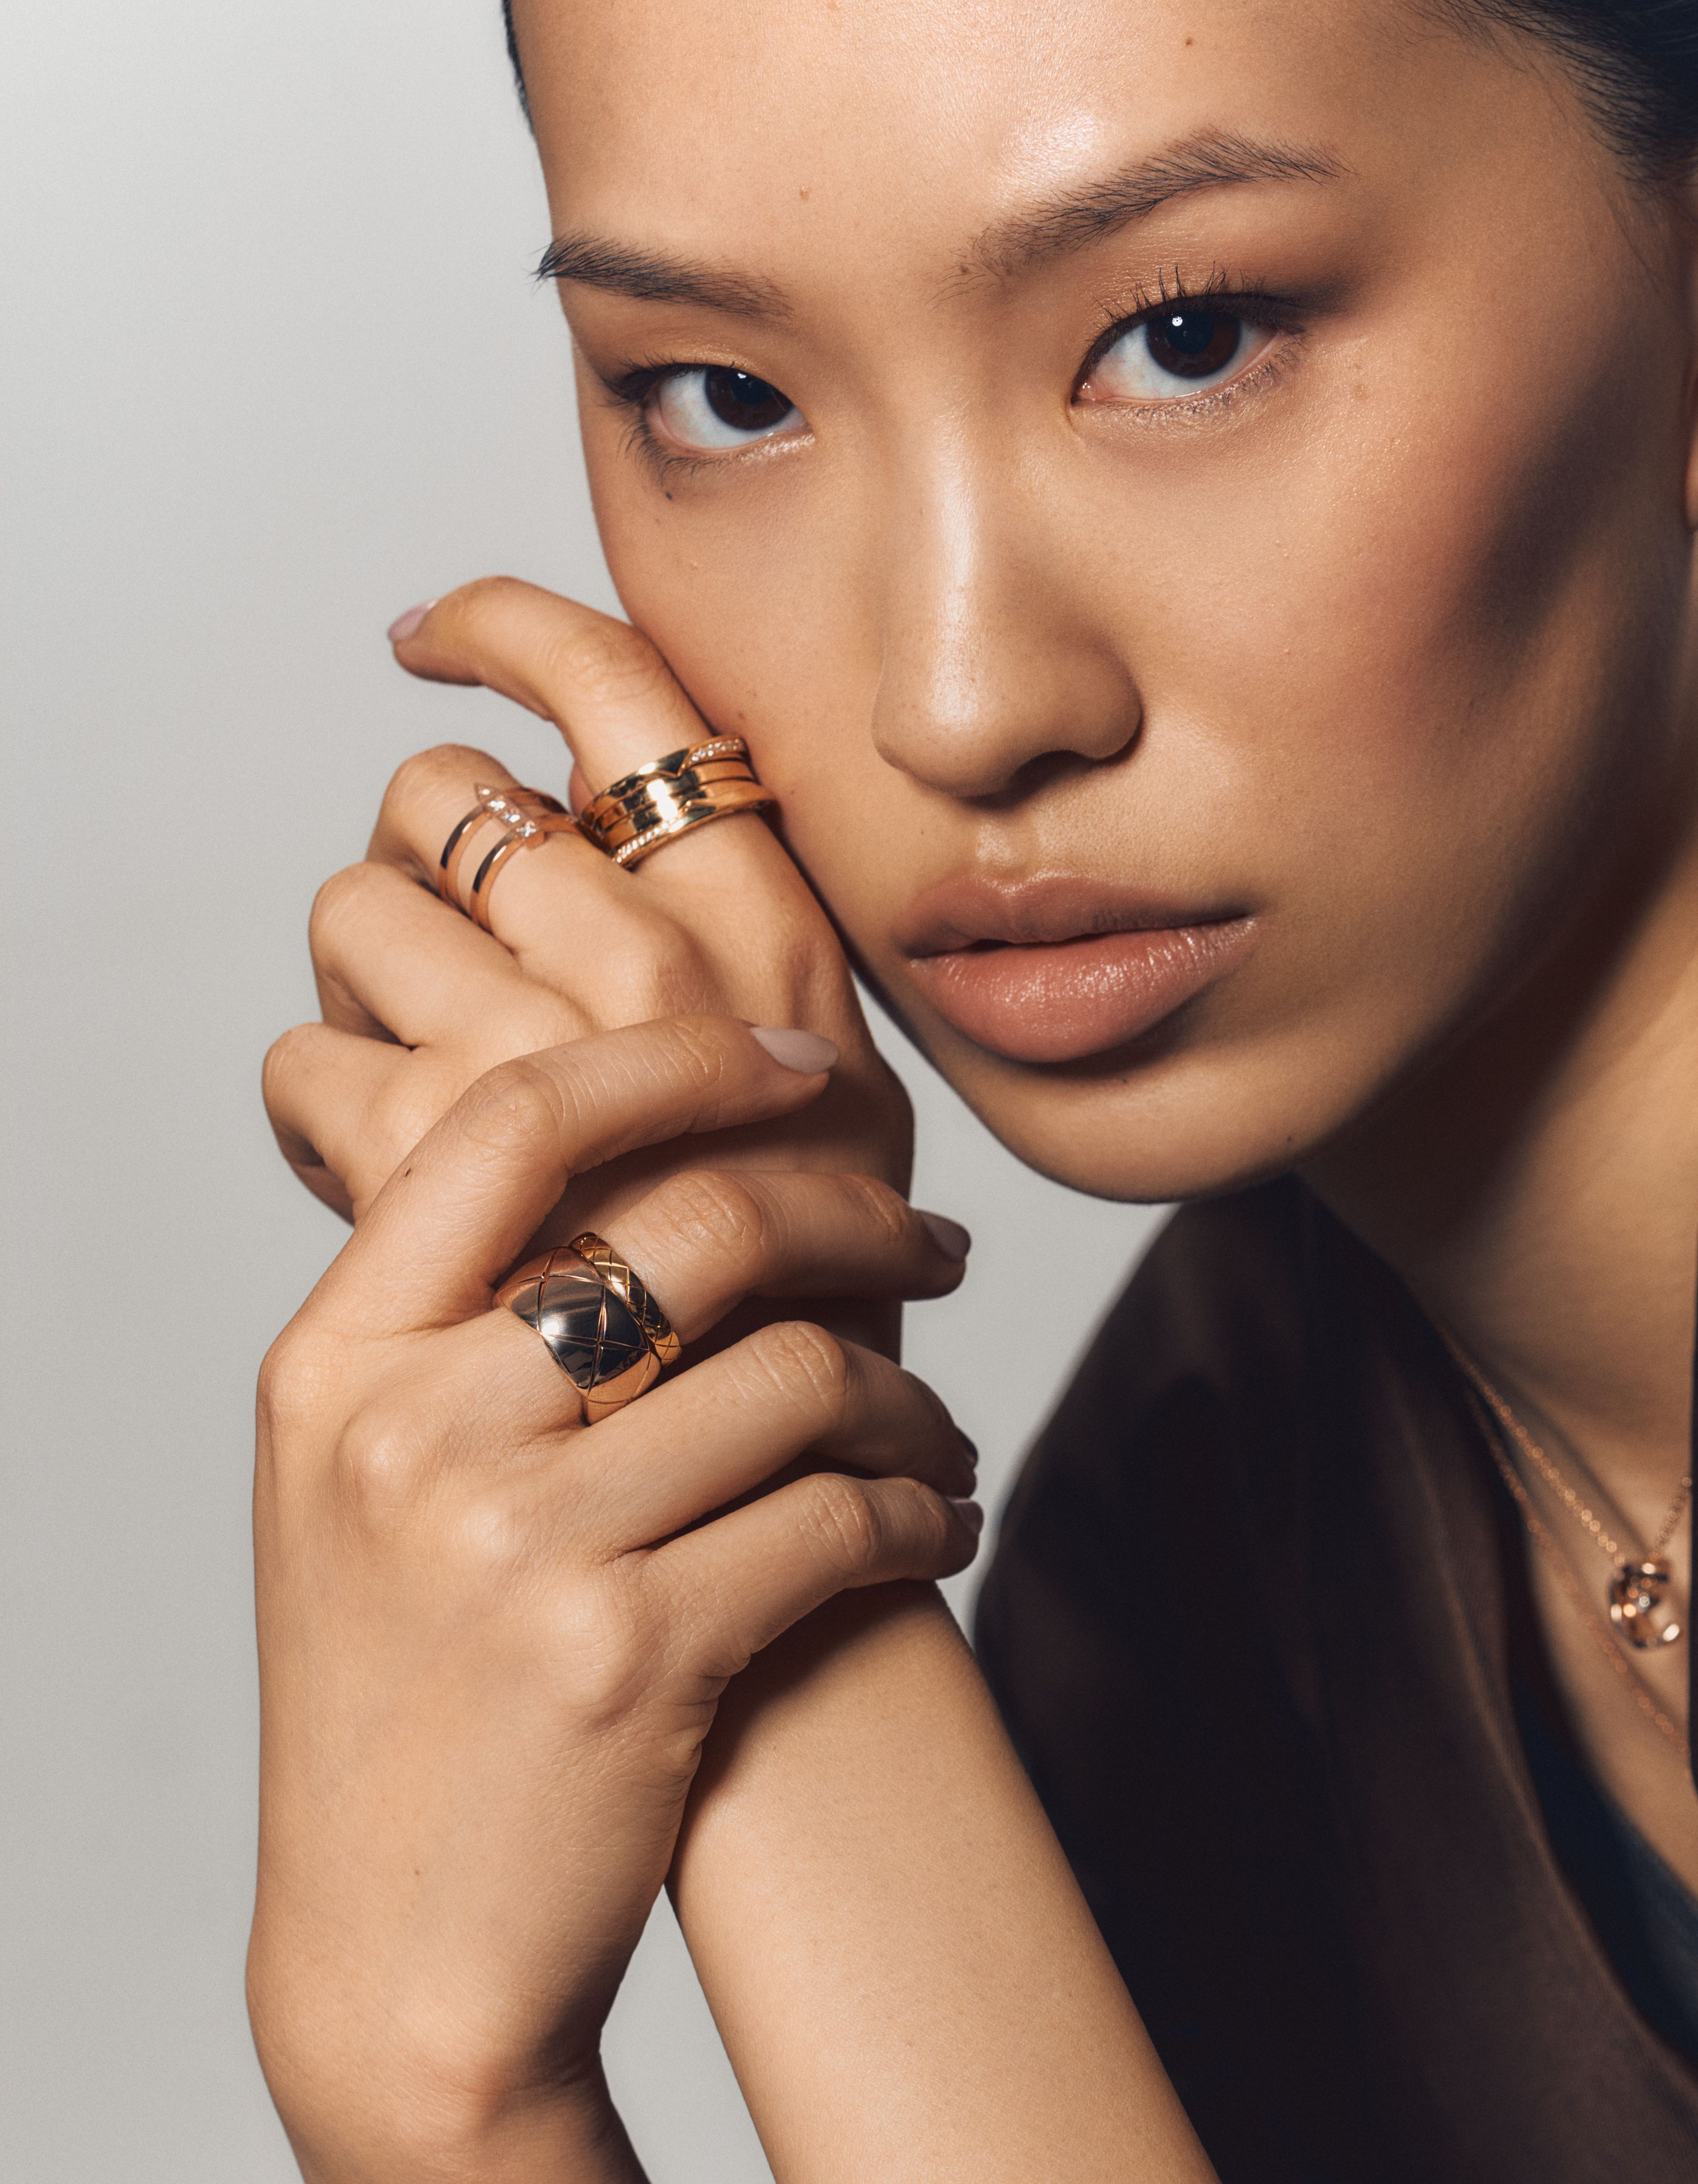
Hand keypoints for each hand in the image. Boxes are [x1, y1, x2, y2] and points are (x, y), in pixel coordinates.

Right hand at [249, 1018, 976, 2159]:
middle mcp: (412, 1434)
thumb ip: (455, 1337)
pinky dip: (920, 1514)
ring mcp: (519, 1545)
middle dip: (857, 1214)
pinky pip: (837, 1520)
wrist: (397, 1956)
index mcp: (331, 1365)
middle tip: (935, 1248)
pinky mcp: (633, 1656)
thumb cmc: (403, 1711)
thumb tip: (639, 1183)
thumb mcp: (360, 1496)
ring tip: (936, 1433)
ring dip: (910, 1396)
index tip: (804, 1066)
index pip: (514, 1120)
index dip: (680, 1057)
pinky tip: (936, 1529)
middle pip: (694, 1223)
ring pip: (797, 1375)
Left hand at [263, 577, 913, 1277]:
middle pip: (448, 797)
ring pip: (353, 910)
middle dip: (419, 861)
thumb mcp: (833, 1105)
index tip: (436, 638)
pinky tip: (385, 1174)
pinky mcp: (436, 1160)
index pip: (622, 689)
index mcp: (768, 931)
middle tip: (454, 957)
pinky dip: (317, 1115)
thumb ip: (726, 974)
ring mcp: (540, 1057)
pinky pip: (303, 1065)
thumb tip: (582, 845)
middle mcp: (656, 967)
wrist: (785, 1479)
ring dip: (363, 985)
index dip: (507, 629)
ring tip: (424, 1079)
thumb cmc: (812, 1308)